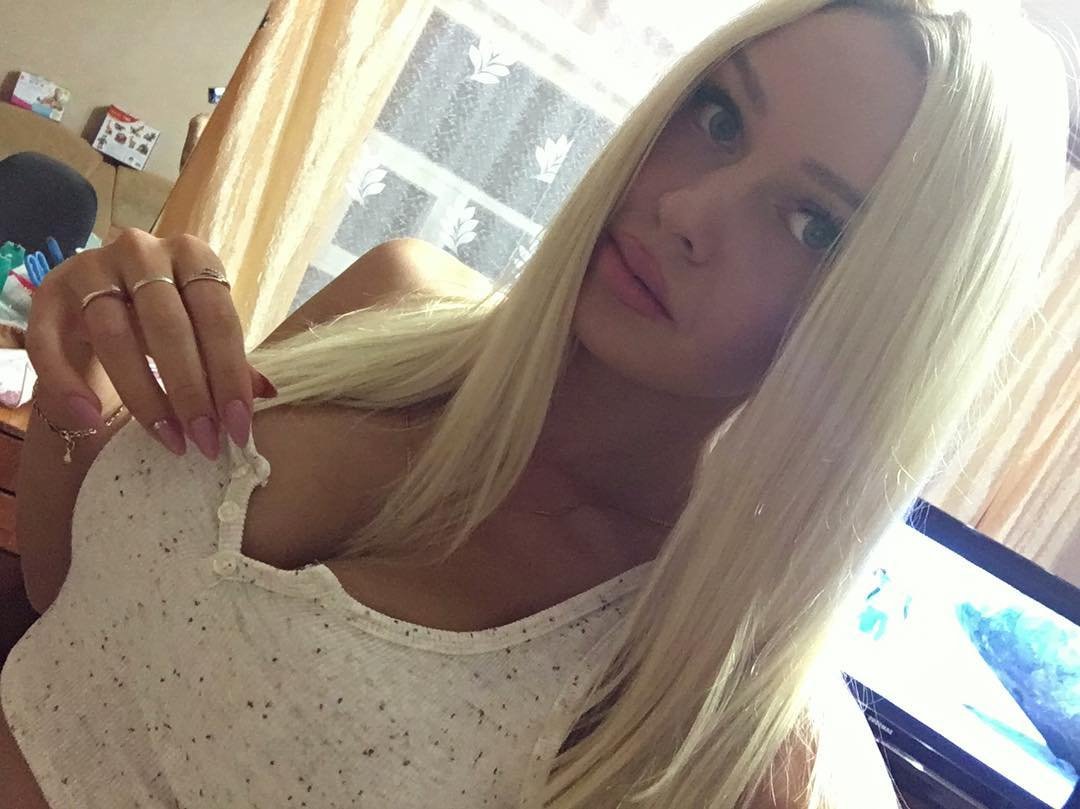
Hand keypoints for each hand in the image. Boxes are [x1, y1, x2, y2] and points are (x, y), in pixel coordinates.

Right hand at [25, 228, 276, 460]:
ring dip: (146, 398)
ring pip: (116, 337)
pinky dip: (68, 386)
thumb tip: (267, 393)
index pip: (217, 317)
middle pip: (169, 328)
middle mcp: (142, 252)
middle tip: (206, 440)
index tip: (238, 426)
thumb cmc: (164, 316)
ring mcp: (91, 268)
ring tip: (171, 440)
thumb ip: (229, 359)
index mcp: (193, 255)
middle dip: (192, 392)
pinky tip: (91, 420)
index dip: (230, 375)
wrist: (99, 297)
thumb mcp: (200, 330)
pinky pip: (50, 345)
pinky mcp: (48, 293)